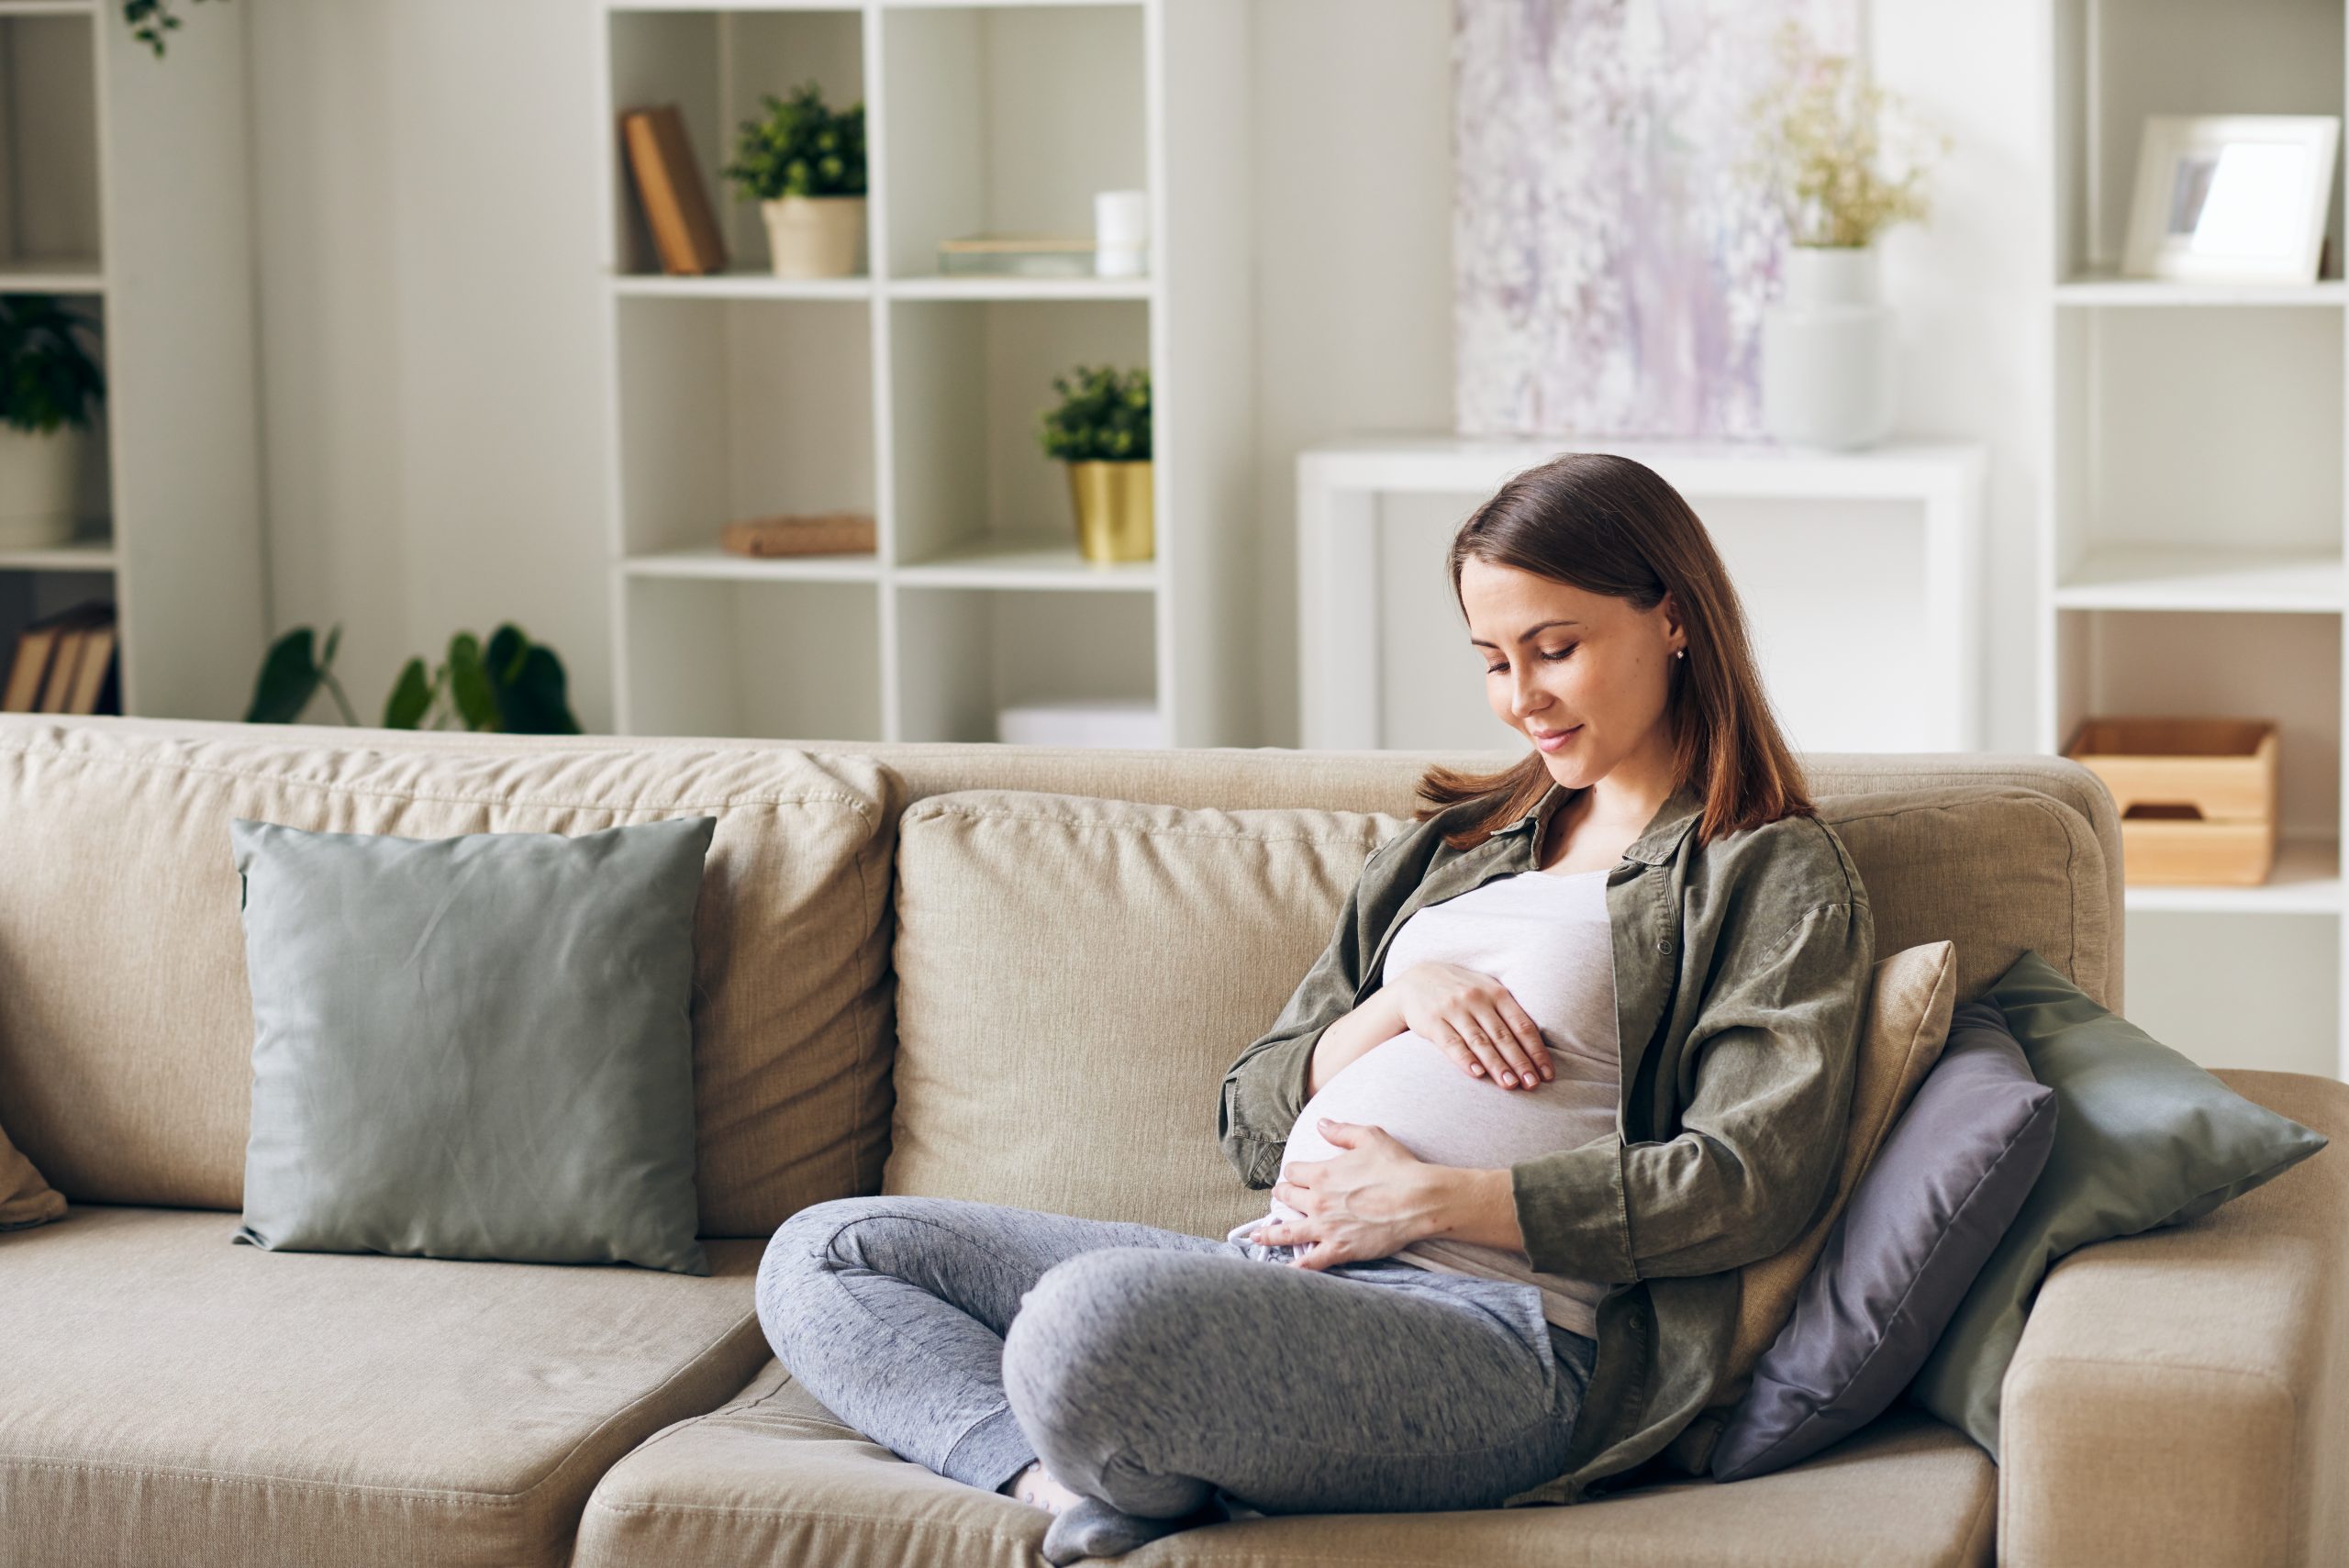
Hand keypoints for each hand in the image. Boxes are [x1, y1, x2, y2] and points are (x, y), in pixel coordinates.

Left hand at [1257, 1119, 1443, 1269]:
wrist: (1418, 1200)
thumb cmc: (1397, 1167)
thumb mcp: (1369, 1137)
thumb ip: (1341, 1131)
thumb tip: (1320, 1123)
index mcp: (1321, 1174)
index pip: (1293, 1172)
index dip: (1294, 1172)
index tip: (1296, 1174)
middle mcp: (1317, 1201)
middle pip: (1287, 1197)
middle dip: (1283, 1195)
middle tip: (1282, 1197)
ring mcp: (1326, 1227)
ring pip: (1288, 1231)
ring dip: (1270, 1233)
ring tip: (1258, 1235)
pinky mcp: (1339, 1249)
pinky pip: (1310, 1262)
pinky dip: (1294, 1268)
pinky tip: (1280, 1272)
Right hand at [1388, 961, 1551, 1089]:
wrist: (1415, 981)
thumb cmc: (1460, 991)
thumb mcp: (1486, 991)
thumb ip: (1508, 1013)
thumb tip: (1537, 1046)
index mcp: (1496, 993)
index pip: (1522, 1025)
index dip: (1536, 1051)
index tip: (1547, 1073)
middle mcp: (1476, 999)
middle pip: (1503, 1036)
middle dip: (1520, 1062)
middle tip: (1532, 1084)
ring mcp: (1453, 1009)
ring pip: (1480, 1041)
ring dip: (1497, 1065)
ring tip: (1510, 1084)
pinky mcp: (1432, 1021)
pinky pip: (1451, 1043)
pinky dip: (1465, 1059)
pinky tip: (1477, 1074)